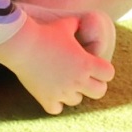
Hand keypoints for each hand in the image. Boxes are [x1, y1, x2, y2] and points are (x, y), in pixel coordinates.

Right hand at [0, 6, 115, 113]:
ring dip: (73, 93)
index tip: (94, 65)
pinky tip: (50, 92)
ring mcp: (62, 91)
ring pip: (76, 100)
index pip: (109, 74)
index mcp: (86, 63)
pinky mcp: (45, 98)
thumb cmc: (45, 32)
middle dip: (94, 84)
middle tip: (84, 77)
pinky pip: (56, 109)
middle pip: (99, 91)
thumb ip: (77, 25)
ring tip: (64, 82)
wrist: (21, 44)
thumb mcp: (66, 24)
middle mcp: (77, 80)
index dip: (103, 69)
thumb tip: (81, 22)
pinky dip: (55, 103)